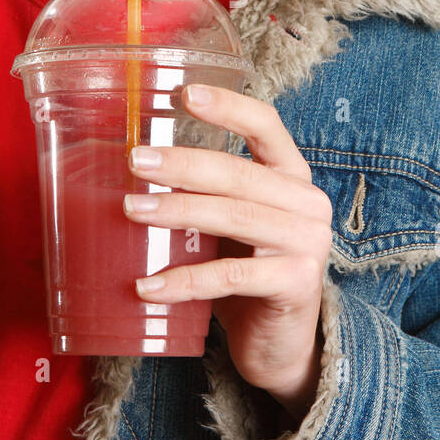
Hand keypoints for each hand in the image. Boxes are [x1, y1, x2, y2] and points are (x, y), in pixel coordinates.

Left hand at [124, 83, 333, 425]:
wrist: (282, 346)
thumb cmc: (246, 274)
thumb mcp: (231, 226)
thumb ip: (206, 195)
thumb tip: (131, 165)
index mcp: (292, 176)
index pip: (266, 125)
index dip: (228, 106)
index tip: (183, 93)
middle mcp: (307, 203)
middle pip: (240, 172)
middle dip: (183, 164)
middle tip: (135, 161)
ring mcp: (307, 243)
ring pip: (235, 217)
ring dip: (177, 211)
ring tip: (132, 210)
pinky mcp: (295, 284)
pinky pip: (230, 276)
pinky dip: (183, 280)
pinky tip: (146, 287)